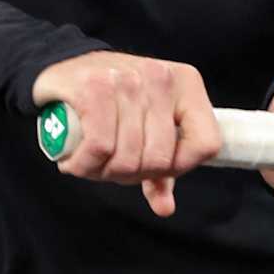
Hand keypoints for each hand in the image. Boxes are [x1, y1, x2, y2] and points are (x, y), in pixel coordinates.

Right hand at [31, 51, 221, 216]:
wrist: (67, 66)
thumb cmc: (115, 101)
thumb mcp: (148, 125)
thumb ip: (162, 168)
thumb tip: (165, 207)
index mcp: (187, 85)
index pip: (206, 144)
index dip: (181, 169)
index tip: (156, 170)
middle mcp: (161, 78)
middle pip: (159, 159)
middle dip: (131, 175)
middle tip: (112, 167)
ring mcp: (129, 80)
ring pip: (128, 158)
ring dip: (103, 172)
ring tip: (92, 162)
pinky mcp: (95, 87)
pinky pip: (99, 148)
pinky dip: (84, 165)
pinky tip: (75, 161)